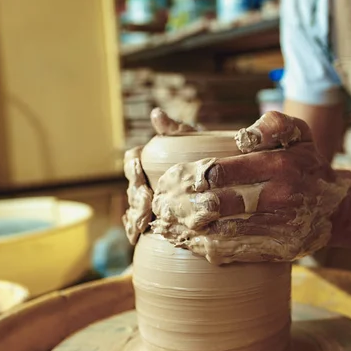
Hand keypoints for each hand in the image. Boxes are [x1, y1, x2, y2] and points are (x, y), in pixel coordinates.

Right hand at [122, 108, 198, 243]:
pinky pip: (137, 225)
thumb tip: (156, 114)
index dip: (133, 168)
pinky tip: (135, 237)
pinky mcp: (154, 220)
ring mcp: (148, 201)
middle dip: (135, 197)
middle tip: (145, 202)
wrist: (218, 185)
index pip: (132, 161)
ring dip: (134, 215)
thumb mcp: (192, 141)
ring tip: (141, 222)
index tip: (139, 171)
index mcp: (148, 160)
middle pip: (132, 188)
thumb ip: (175, 130)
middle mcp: (144, 181)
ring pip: (133, 208)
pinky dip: (134, 230)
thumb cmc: (202, 156)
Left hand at [151, 111, 350, 263]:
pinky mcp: (280, 249)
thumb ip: (266, 124)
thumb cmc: (307, 163)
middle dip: (183, 205)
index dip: (189, 177)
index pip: (219, 172)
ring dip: (191, 229)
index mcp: (278, 164)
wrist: (338, 206)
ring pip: (223, 231)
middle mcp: (280, 195)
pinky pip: (238, 250)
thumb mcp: (296, 133)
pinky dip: (210, 247)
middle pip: (216, 204)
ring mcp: (281, 226)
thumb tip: (238, 130)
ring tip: (169, 224)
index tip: (170, 180)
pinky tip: (192, 242)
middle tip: (161, 205)